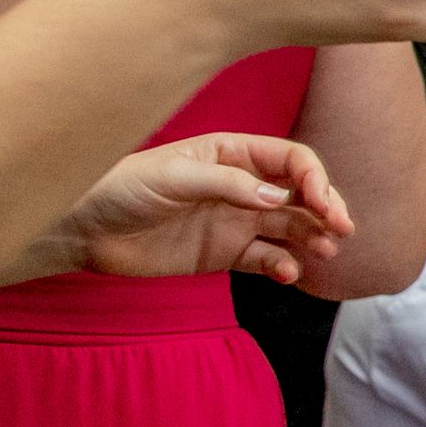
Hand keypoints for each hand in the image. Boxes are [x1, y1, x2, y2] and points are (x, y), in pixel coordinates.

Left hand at [12, 134, 353, 285]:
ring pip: (291, 227)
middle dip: (326, 207)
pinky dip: (284, 265)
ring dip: (312, 237)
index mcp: (232, 153)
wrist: (83, 230)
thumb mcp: (173, 177)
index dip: (315, 178)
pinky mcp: (225, 254)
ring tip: (324, 251)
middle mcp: (241, 185)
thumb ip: (228, 185)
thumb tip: (280, 200)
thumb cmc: (121, 189)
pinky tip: (287, 272)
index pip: (291, 160)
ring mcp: (235, 220)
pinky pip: (267, 259)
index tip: (325, 203)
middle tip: (342, 229)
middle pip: (300, 194)